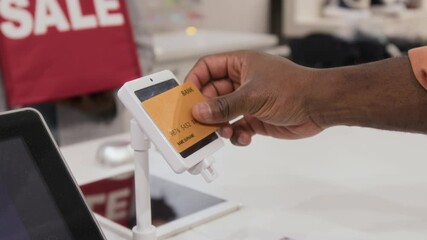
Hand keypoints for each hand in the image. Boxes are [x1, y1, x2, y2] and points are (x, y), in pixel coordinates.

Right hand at [185, 51, 323, 145]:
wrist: (320, 106)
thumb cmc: (293, 89)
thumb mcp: (253, 96)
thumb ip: (224, 105)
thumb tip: (199, 111)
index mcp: (240, 65)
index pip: (207, 68)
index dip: (194, 81)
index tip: (185, 98)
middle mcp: (242, 82)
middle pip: (212, 94)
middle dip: (206, 109)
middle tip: (198, 123)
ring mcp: (248, 101)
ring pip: (223, 114)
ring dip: (220, 125)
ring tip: (223, 132)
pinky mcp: (255, 119)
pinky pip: (237, 128)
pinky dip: (237, 135)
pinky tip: (243, 137)